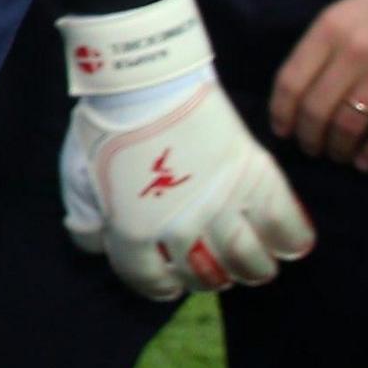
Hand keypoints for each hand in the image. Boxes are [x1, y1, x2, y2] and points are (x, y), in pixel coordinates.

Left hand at [62, 81, 314, 297]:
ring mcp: (223, 205)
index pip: (151, 281)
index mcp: (132, 229)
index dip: (161, 285)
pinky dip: (291, 242)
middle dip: (210, 277)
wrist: (149, 82)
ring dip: (254, 269)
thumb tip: (95, 245)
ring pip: (252, 263)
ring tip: (253, 261)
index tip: (172, 281)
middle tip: (215, 266)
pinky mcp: (257, 180)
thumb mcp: (76, 175)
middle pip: (208, 278)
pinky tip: (284, 243)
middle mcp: (180, 228)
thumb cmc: (108, 126)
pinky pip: (287, 230)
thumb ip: (86, 216)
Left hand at [271, 0, 367, 170]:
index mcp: (329, 30)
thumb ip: (318, 50)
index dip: (281, 113)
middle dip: (309, 137)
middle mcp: (355, 51)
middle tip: (311, 149)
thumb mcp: (342, 17)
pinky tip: (365, 162)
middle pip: (316, 109)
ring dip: (338, 148)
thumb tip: (293, 98)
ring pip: (349, 125)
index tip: (282, 131)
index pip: (290, 82)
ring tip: (336, 155)